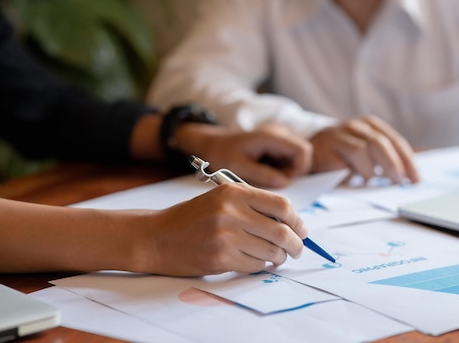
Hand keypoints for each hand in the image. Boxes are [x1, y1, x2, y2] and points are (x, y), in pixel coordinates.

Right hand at [138, 183, 308, 275]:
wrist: (155, 236)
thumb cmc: (192, 218)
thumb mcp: (221, 199)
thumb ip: (253, 206)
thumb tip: (291, 224)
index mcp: (234, 192)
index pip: (281, 205)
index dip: (297, 220)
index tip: (302, 230)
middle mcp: (231, 212)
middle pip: (281, 231)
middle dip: (296, 245)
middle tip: (298, 250)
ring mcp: (226, 236)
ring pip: (270, 252)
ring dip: (278, 258)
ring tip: (276, 257)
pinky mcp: (220, 258)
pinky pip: (254, 266)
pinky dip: (260, 266)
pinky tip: (254, 261)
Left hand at [176, 123, 312, 187]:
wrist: (210, 143)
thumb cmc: (221, 153)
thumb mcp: (238, 167)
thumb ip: (263, 175)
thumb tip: (285, 183)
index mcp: (270, 136)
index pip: (303, 151)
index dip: (299, 168)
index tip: (285, 180)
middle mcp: (278, 132)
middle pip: (303, 153)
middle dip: (294, 171)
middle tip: (275, 181)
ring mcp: (278, 136)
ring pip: (297, 156)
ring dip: (288, 170)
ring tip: (267, 176)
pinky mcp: (276, 143)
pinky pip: (288, 157)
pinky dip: (283, 168)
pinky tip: (266, 172)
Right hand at [309, 115, 419, 183]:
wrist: (307, 151)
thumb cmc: (342, 154)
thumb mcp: (366, 151)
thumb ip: (387, 156)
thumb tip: (415, 169)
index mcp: (368, 124)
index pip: (394, 141)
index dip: (407, 161)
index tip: (415, 179)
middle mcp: (354, 126)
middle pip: (379, 142)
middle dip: (393, 164)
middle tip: (399, 182)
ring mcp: (338, 135)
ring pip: (362, 149)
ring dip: (371, 169)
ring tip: (373, 181)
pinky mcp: (324, 148)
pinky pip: (343, 160)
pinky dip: (354, 171)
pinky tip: (357, 180)